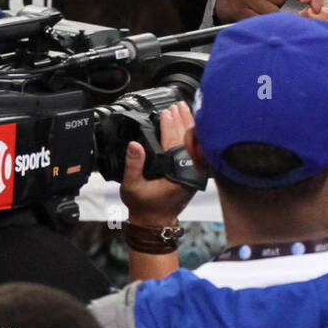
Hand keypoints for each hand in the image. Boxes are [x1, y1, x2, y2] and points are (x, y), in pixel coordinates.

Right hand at [120, 102, 196, 226]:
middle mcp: (190, 171)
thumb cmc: (144, 206)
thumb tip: (134, 145)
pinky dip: (191, 135)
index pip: (175, 143)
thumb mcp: (132, 186)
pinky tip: (188, 125)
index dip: (170, 126)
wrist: (155, 221)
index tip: (166, 112)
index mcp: (178, 173)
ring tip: (183, 109)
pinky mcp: (193, 172)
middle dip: (182, 120)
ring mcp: (194, 171)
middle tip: (177, 105)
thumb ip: (133, 165)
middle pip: (188, 139)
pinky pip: (194, 149)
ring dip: (188, 125)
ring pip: (194, 142)